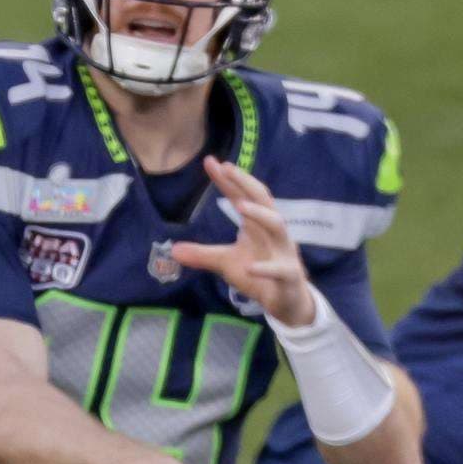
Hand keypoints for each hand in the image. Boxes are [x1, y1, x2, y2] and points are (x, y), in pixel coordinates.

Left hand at [169, 157, 314, 327]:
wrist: (288, 302)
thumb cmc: (259, 275)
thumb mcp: (226, 263)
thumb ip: (202, 254)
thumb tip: (173, 250)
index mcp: (257, 225)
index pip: (242, 197)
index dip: (228, 180)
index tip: (210, 162)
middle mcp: (272, 232)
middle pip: (264, 201)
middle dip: (246, 184)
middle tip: (228, 168)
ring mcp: (283, 252)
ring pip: (277, 226)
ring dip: (260, 214)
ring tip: (240, 205)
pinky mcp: (289, 276)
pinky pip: (281, 269)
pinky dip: (267, 267)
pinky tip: (251, 267)